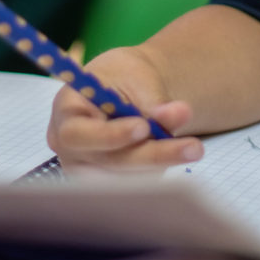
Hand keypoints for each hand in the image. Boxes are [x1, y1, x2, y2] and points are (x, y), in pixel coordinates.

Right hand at [45, 46, 202, 169]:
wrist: (129, 89)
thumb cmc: (124, 76)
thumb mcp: (135, 75)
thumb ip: (151, 99)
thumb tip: (171, 115)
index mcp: (66, 114)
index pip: (78, 134)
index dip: (109, 135)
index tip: (143, 127)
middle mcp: (73, 150)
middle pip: (109, 162)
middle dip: (153, 154)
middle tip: (193, 146)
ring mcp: (91, 172)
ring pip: (129, 178)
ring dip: (163, 163)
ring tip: (193, 146)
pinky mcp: (113, 185)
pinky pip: (139, 184)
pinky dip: (161, 169)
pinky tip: (180, 153)